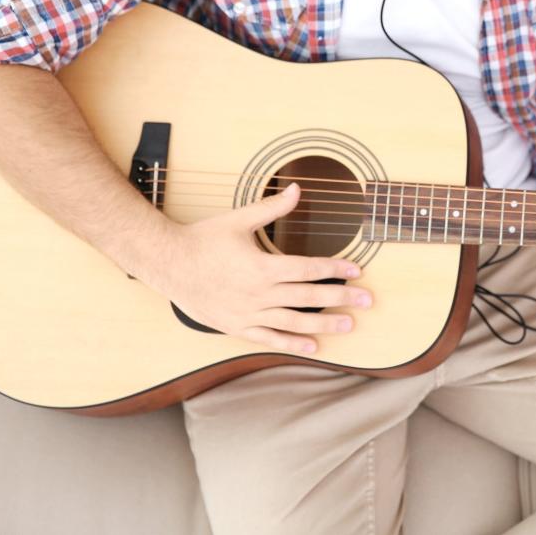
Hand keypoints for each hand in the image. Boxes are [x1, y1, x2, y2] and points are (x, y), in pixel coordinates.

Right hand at [136, 183, 372, 352]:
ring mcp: (248, 314)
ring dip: (324, 325)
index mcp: (262, 266)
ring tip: (349, 326)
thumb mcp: (238, 220)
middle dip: (341, 299)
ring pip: (294, 322)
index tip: (357, 270)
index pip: (308, 269)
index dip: (335, 269)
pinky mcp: (236, 327)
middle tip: (367, 301)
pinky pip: (269, 339)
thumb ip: (272, 208)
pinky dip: (291, 343)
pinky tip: (313, 347)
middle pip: (308, 298)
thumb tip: (297, 187)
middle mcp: (258, 293)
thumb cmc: (203, 239)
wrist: (168, 264)